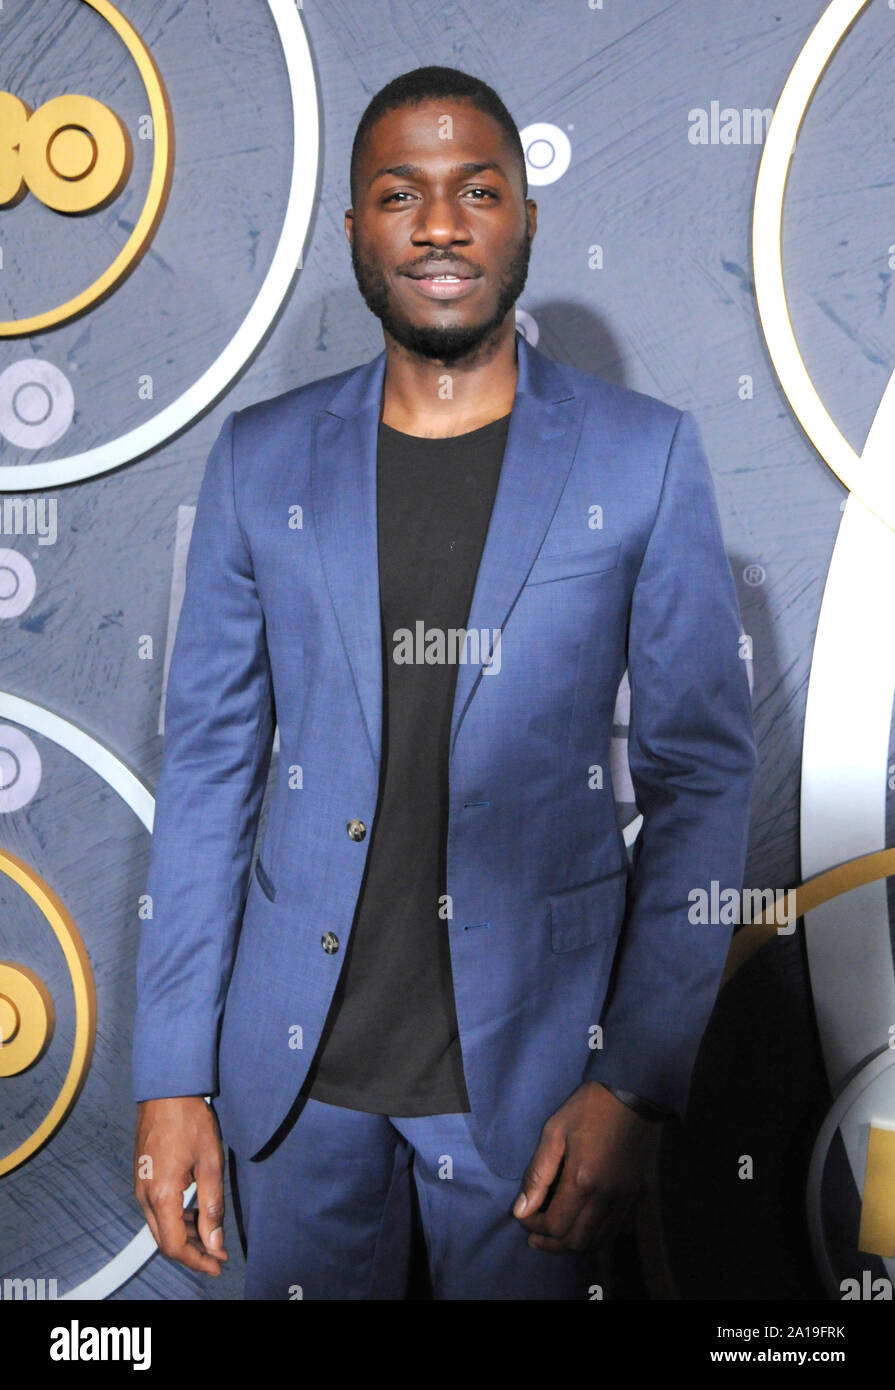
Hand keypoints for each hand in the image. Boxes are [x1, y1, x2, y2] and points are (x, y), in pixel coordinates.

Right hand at [134, 1096, 227, 1275]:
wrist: (165, 1091)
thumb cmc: (189, 1120)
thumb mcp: (210, 1162)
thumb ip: (212, 1205)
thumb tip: (214, 1241)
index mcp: (161, 1195)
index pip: (175, 1246)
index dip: (197, 1260)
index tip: (218, 1263)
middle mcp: (145, 1196)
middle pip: (165, 1241)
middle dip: (192, 1253)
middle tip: (218, 1255)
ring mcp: (141, 1187)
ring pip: (160, 1227)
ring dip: (185, 1236)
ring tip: (212, 1236)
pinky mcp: (143, 1178)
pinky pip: (157, 1210)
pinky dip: (176, 1220)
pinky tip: (195, 1214)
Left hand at [512, 1082, 655, 1251]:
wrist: (631, 1094)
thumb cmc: (587, 1109)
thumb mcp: (554, 1132)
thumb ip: (538, 1174)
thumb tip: (521, 1209)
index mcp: (584, 1180)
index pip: (556, 1225)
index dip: (534, 1228)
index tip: (523, 1218)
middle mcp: (607, 1197)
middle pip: (577, 1241)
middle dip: (552, 1244)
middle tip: (535, 1237)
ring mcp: (626, 1198)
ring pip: (599, 1241)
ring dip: (574, 1244)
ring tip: (556, 1235)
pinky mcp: (638, 1194)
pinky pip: (618, 1230)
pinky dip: (598, 1236)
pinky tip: (584, 1225)